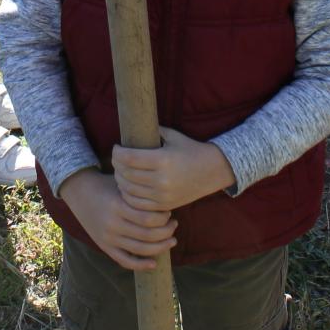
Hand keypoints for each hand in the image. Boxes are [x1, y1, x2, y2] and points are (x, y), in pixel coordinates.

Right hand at [61, 167, 176, 270]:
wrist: (79, 191)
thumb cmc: (106, 184)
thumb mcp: (122, 184)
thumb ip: (140, 193)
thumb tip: (166, 199)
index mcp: (118, 206)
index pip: (148, 218)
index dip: (164, 218)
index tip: (169, 212)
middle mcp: (113, 224)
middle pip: (147, 235)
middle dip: (166, 232)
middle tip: (174, 225)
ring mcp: (108, 237)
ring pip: (140, 249)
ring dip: (160, 247)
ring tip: (171, 240)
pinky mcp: (104, 246)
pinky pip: (124, 261)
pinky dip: (140, 265)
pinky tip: (154, 263)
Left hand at [112, 127, 233, 212]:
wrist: (213, 171)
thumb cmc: (191, 150)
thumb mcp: (173, 136)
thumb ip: (153, 130)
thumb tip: (133, 124)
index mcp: (163, 160)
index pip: (129, 158)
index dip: (117, 153)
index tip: (116, 147)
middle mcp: (162, 179)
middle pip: (126, 174)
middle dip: (116, 165)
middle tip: (116, 158)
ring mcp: (163, 195)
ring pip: (129, 190)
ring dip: (120, 179)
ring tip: (120, 171)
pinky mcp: (164, 205)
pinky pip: (138, 203)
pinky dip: (128, 195)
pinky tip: (127, 186)